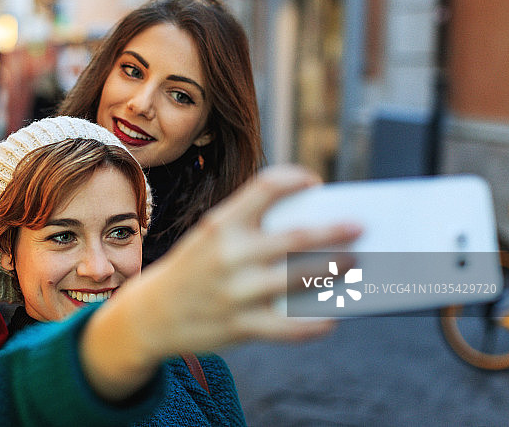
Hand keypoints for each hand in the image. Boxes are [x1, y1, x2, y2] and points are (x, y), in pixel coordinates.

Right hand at [79, 165, 361, 399]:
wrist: (148, 316)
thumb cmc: (191, 270)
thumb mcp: (208, 240)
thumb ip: (250, 231)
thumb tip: (313, 232)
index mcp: (220, 225)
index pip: (265, 187)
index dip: (295, 179)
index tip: (314, 182)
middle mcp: (228, 255)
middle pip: (296, 236)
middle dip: (335, 230)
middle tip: (360, 226)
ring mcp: (234, 293)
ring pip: (299, 281)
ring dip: (333, 272)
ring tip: (352, 265)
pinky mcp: (239, 328)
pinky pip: (290, 327)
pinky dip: (316, 323)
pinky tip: (332, 317)